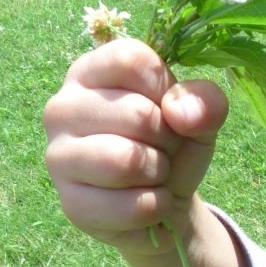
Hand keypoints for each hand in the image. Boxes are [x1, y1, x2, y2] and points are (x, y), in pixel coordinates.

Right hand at [44, 38, 227, 263]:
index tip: (166, 108)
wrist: (166, 206)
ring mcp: (59, 157)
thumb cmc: (173, 147)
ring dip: (160, 172)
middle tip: (162, 148)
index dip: (165, 89)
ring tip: (153, 173)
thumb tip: (183, 113)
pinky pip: (134, 206)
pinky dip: (157, 206)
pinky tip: (146, 200)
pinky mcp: (72, 204)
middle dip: (168, 138)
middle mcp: (62, 108)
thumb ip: (204, 101)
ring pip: (127, 161)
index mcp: (90, 72)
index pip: (130, 60)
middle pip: (137, 114)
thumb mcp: (199, 117)